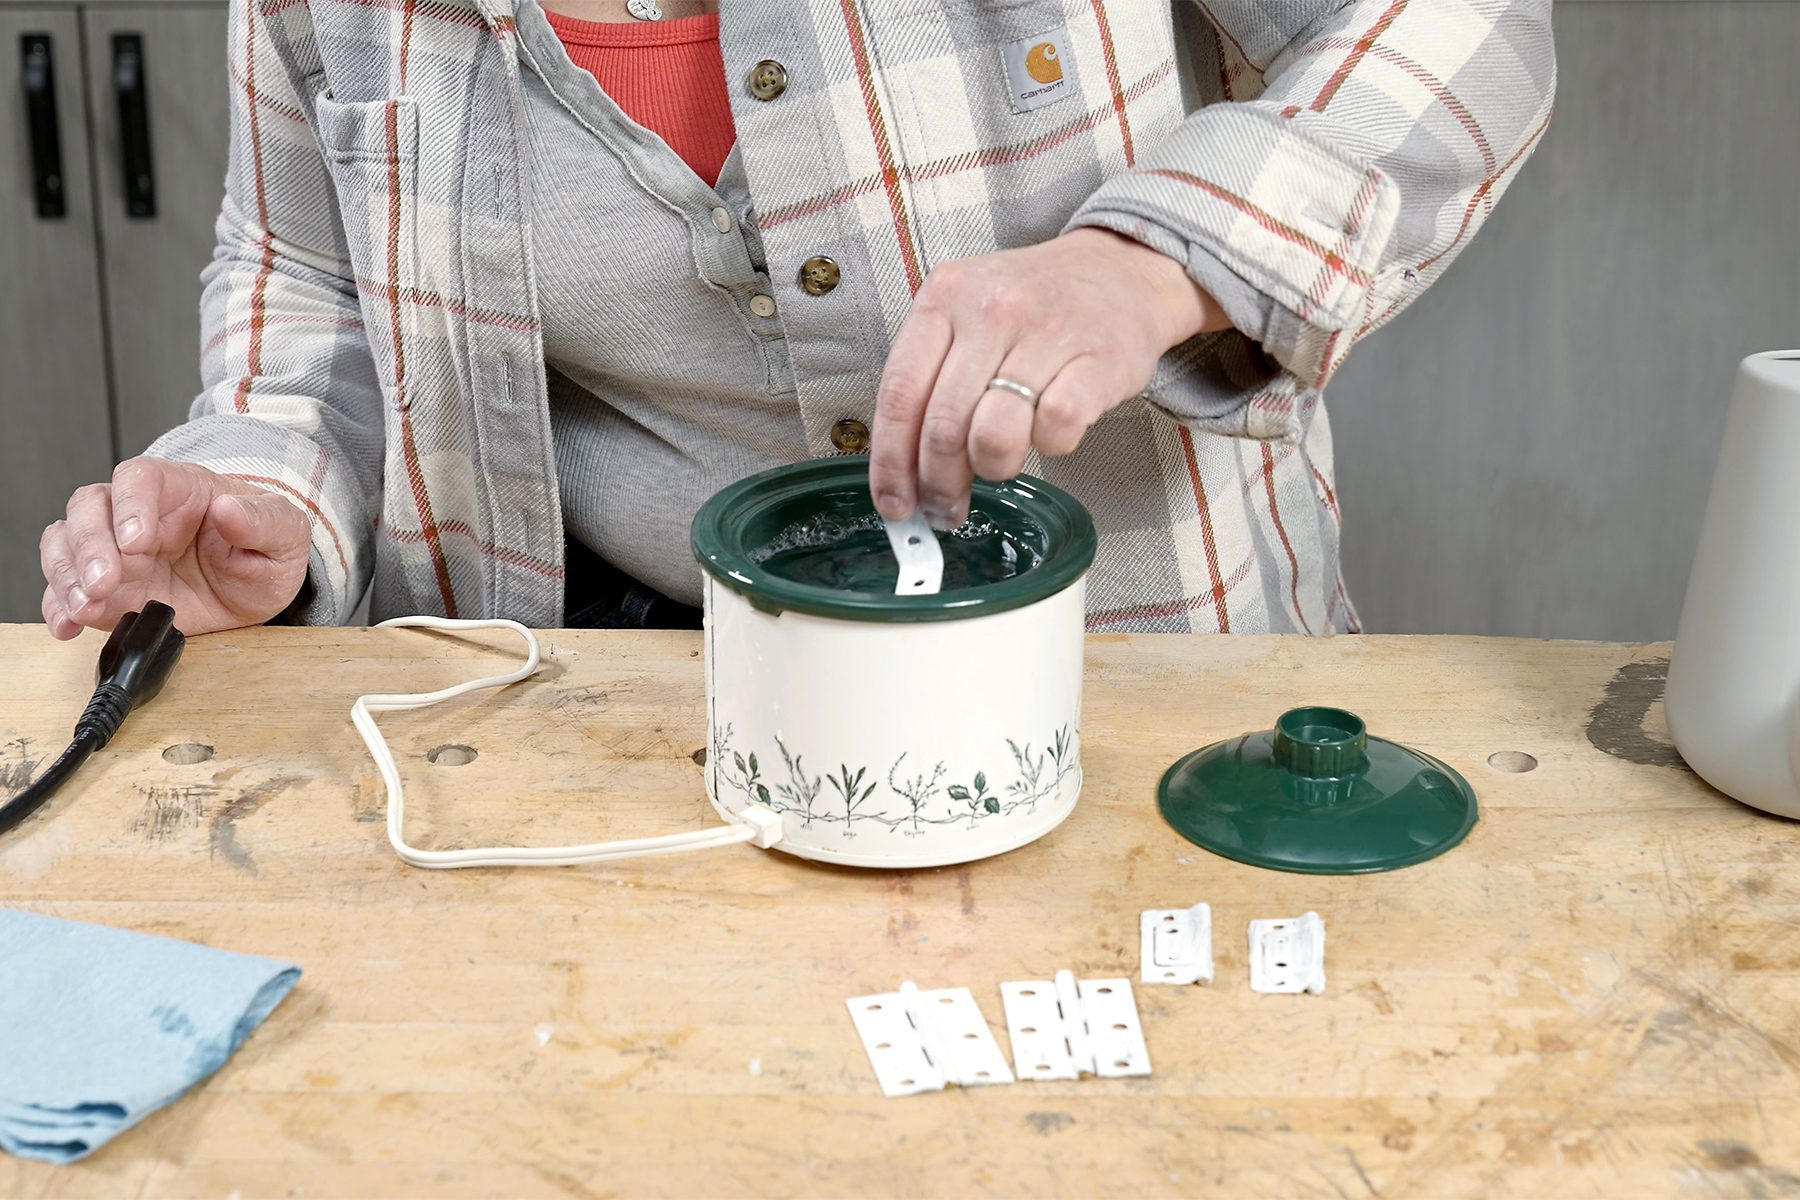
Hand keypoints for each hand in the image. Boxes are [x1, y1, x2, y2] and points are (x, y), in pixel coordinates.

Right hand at [39, 457, 311, 639]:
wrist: (257, 588)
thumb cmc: (265, 549)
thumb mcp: (282, 533)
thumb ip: (260, 520)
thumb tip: (230, 509)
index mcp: (180, 488)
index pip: (139, 477)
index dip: (129, 505)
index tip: (137, 540)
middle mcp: (137, 514)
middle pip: (89, 508)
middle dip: (89, 546)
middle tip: (104, 583)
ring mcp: (115, 550)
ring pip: (66, 543)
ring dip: (66, 575)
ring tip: (84, 607)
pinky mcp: (106, 588)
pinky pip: (66, 589)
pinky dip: (59, 606)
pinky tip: (68, 625)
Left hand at [869, 227, 1231, 526]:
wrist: (1118, 271)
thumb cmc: (1033, 306)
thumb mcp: (967, 316)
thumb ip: (930, 379)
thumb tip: (902, 473)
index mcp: (944, 297)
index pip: (900, 394)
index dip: (891, 462)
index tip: (894, 504)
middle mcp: (991, 309)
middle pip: (943, 425)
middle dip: (939, 482)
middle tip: (945, 507)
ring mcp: (1046, 332)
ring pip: (994, 435)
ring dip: (993, 468)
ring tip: (1000, 464)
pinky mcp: (1098, 359)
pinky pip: (1056, 428)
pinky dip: (1049, 446)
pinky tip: (1049, 434)